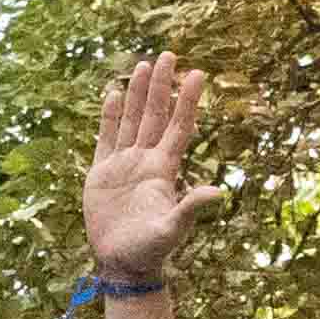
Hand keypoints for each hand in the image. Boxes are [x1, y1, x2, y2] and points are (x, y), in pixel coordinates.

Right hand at [80, 54, 213, 286]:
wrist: (122, 264)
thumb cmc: (151, 250)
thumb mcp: (172, 229)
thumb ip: (190, 208)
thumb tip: (218, 193)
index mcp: (164, 170)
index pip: (178, 127)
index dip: (187, 101)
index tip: (198, 74)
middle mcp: (146, 161)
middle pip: (154, 115)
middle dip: (161, 86)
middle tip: (169, 55)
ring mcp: (123, 165)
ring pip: (131, 121)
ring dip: (137, 93)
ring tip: (143, 66)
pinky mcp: (101, 173)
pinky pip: (105, 138)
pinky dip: (109, 117)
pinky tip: (112, 94)